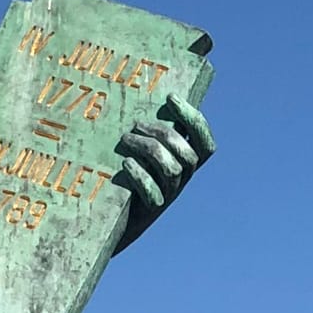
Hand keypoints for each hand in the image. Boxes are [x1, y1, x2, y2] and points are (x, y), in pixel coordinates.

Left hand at [114, 92, 212, 244]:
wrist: (107, 218)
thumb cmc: (120, 172)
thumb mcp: (137, 150)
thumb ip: (145, 130)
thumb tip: (137, 95)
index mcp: (184, 162)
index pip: (205, 142)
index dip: (194, 119)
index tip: (171, 98)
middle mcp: (181, 179)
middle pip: (188, 155)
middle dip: (164, 134)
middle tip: (136, 124)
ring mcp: (167, 196)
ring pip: (172, 170)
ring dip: (149, 150)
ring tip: (125, 139)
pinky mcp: (149, 211)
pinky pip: (154, 195)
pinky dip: (141, 177)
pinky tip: (126, 165)